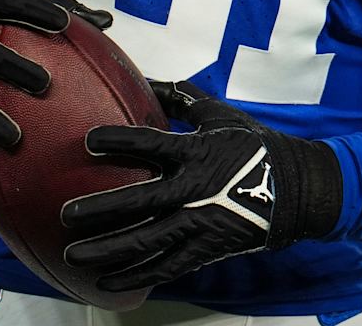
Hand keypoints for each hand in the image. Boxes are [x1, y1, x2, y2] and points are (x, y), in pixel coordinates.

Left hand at [59, 81, 342, 291]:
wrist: (296, 190)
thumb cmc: (254, 146)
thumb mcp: (220, 116)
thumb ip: (181, 99)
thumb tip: (147, 78)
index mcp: (196, 152)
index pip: (151, 144)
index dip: (119, 142)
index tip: (88, 142)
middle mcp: (194, 189)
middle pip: (140, 200)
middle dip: (100, 209)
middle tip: (65, 214)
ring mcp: (199, 224)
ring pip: (147, 242)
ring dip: (107, 250)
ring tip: (73, 255)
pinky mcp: (205, 250)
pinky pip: (165, 268)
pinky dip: (134, 278)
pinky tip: (105, 283)